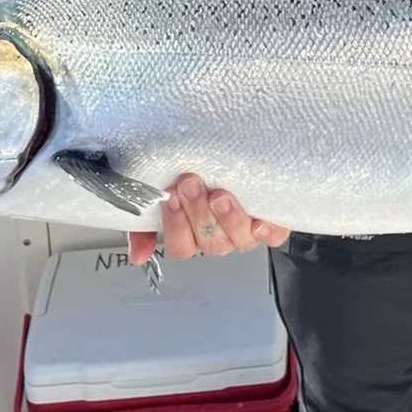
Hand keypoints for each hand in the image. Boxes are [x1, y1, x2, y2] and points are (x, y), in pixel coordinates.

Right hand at [127, 173, 290, 265]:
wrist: (237, 155)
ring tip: (220, 194)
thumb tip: (138, 255)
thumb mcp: (165, 193)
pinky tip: (258, 220)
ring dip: (228, 219)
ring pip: (239, 241)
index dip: (175, 225)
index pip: (181, 247)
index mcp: (194, 235)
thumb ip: (145, 224)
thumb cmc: (199, 177)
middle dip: (198, 213)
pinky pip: (273, 237)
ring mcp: (246, 233)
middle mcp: (220, 238)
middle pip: (209, 243)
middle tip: (190, 184)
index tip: (169, 196)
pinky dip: (267, 231)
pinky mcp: (272, 225)